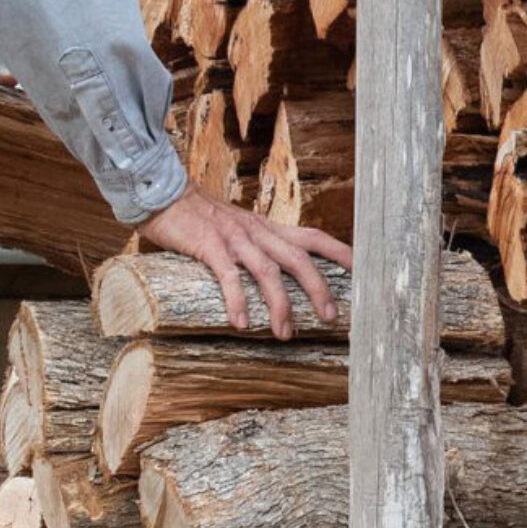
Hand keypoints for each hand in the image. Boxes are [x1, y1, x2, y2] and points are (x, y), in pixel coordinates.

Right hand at [135, 188, 354, 339]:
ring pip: (268, 271)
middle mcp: (257, 232)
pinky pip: (228, 275)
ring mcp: (234, 238)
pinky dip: (237, 299)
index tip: (362, 271)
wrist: (164, 194)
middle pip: (298, 258)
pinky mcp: (209, 245)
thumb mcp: (238, 228)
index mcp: (267, 229)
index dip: (339, 252)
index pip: (312, 237)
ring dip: (280, 304)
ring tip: (285, 333)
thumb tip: (274, 277)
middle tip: (330, 316)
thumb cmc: (201, 218)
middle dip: (317, 287)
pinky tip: (241, 322)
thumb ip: (256, 246)